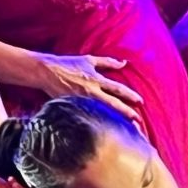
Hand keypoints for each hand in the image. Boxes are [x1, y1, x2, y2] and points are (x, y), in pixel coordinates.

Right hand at [22, 54, 143, 126]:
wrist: (47, 72)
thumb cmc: (68, 64)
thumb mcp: (89, 60)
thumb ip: (107, 62)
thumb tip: (123, 63)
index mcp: (96, 79)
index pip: (117, 89)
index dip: (129, 95)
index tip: (140, 101)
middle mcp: (90, 92)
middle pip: (112, 104)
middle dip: (126, 112)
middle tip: (137, 120)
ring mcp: (82, 101)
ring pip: (101, 112)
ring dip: (114, 119)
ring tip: (126, 127)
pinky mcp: (73, 107)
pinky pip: (88, 115)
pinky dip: (97, 121)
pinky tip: (104, 128)